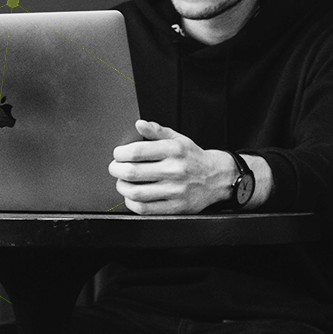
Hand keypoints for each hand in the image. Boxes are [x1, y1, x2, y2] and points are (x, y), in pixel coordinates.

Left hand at [108, 119, 231, 214]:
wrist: (217, 178)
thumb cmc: (193, 158)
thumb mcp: (178, 139)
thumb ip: (157, 131)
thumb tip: (139, 124)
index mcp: (173, 150)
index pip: (137, 151)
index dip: (120, 153)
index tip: (118, 154)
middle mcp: (174, 170)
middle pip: (132, 172)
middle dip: (116, 170)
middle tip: (115, 168)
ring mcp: (175, 191)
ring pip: (136, 192)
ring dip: (122, 187)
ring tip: (123, 182)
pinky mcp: (176, 207)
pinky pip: (145, 209)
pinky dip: (132, 202)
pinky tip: (132, 196)